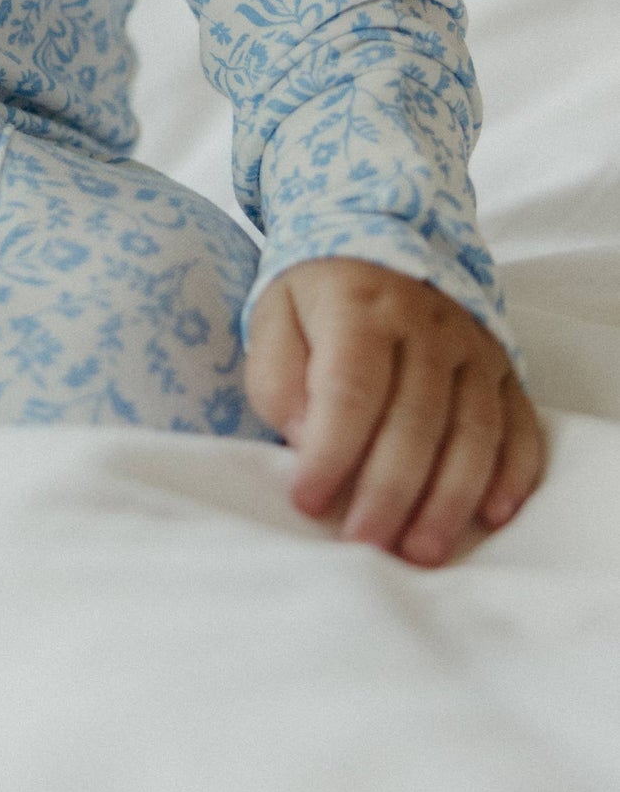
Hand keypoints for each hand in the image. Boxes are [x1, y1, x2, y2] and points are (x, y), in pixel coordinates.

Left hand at [245, 258, 544, 565]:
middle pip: (416, 420)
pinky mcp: (504, 367)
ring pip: (472, 430)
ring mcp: (472, 346)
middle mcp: (426, 325)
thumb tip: (307, 440)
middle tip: (364, 544)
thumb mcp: (272, 318)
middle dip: (389, 492)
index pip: (351, 389)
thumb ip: (279, 378)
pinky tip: (492, 516)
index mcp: (360, 307)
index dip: (331, 452)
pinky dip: (512, 473)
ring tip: (421, 551)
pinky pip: (519, 424)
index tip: (307, 502)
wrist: (378, 241)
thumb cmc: (316, 298)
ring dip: (449, 498)